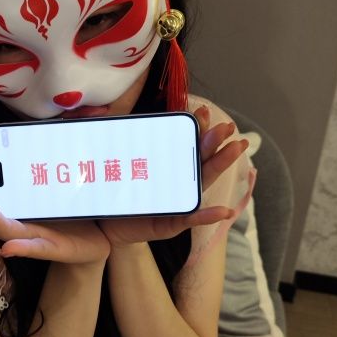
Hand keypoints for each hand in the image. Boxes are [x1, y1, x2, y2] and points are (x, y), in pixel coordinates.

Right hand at [0, 139, 110, 265]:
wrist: (100, 240)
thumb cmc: (79, 207)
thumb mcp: (75, 172)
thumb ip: (77, 144)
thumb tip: (92, 111)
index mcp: (16, 201)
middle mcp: (18, 219)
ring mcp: (34, 235)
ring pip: (3, 228)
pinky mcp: (54, 248)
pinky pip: (35, 249)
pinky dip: (21, 248)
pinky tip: (7, 248)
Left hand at [96, 105, 249, 247]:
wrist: (101, 224)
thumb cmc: (109, 191)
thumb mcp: (110, 160)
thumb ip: (106, 137)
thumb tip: (102, 112)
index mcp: (167, 165)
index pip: (184, 142)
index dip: (196, 127)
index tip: (204, 112)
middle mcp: (177, 182)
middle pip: (200, 158)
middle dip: (215, 141)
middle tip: (228, 126)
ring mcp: (177, 202)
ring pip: (202, 182)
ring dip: (220, 165)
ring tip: (235, 149)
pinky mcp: (170, 224)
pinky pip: (191, 219)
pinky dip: (207, 216)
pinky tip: (225, 211)